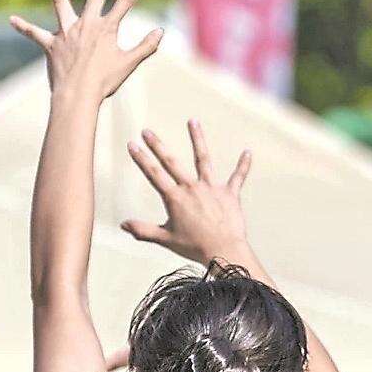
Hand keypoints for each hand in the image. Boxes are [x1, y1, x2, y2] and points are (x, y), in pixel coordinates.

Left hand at [10, 0, 160, 100]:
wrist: (77, 96)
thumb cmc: (103, 83)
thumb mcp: (128, 64)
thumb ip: (146, 47)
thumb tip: (161, 31)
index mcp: (107, 28)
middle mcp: (87, 24)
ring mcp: (67, 32)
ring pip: (59, 1)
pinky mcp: (50, 44)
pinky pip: (34, 34)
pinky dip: (23, 27)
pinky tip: (11, 19)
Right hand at [123, 120, 254, 266]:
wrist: (223, 250)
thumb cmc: (194, 247)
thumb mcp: (165, 239)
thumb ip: (143, 230)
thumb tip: (123, 225)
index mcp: (175, 198)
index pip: (154, 174)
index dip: (141, 158)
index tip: (132, 144)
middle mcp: (191, 188)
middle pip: (171, 161)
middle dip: (158, 145)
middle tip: (148, 131)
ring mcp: (211, 188)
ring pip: (203, 158)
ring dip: (198, 139)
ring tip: (193, 121)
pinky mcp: (229, 193)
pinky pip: (238, 176)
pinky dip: (243, 165)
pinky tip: (248, 152)